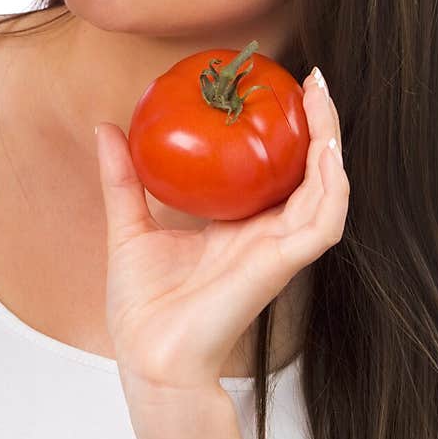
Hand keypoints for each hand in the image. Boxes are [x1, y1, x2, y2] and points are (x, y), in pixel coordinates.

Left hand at [95, 66, 349, 395]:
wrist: (148, 357)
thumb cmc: (143, 306)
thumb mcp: (129, 225)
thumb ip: (123, 178)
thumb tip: (106, 126)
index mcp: (240, 225)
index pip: (276, 169)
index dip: (286, 129)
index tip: (279, 86)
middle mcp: (266, 233)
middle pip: (310, 172)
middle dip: (320, 125)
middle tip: (313, 80)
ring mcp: (278, 249)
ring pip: (326, 188)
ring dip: (331, 142)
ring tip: (322, 99)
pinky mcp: (281, 264)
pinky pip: (322, 220)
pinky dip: (330, 183)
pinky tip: (325, 148)